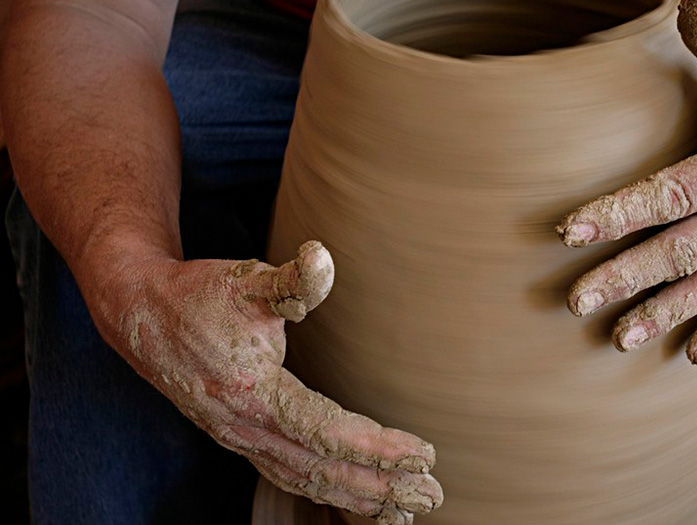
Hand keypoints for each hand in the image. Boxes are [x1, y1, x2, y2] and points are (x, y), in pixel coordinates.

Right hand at [89, 241, 441, 524]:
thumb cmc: (200, 296)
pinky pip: (290, 476)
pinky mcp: (243, 439)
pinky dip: (329, 492)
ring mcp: (241, 439)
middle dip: (380, 487)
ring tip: (405, 512)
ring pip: (307, 481)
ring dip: (358, 498)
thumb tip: (322, 256)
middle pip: (323, 470)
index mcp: (253, 393)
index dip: (377, 448)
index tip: (424, 455)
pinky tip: (358, 497)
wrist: (141, 315)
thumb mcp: (246, 281)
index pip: (328, 432)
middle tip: (432, 495)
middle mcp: (246, 428)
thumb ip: (291, 280)